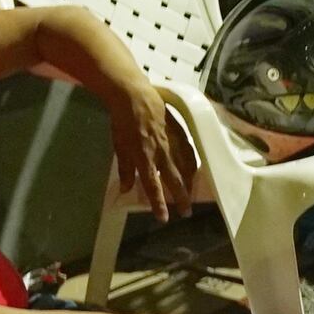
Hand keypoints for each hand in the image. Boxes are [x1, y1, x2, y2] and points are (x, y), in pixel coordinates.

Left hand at [96, 69, 205, 220]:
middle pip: (174, 180)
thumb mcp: (119, 146)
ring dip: (189, 183)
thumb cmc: (122, 121)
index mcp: (144, 157)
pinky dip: (193, 163)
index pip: (153, 186)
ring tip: (191, 194)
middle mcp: (161, 152)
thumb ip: (125, 169)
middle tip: (186, 213)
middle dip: (181, 198)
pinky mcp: (179, 131)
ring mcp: (173, 141)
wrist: (133, 95)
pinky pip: (190, 151)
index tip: (164, 218)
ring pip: (185, 166)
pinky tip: (195, 169)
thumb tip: (127, 189)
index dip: (159, 204)